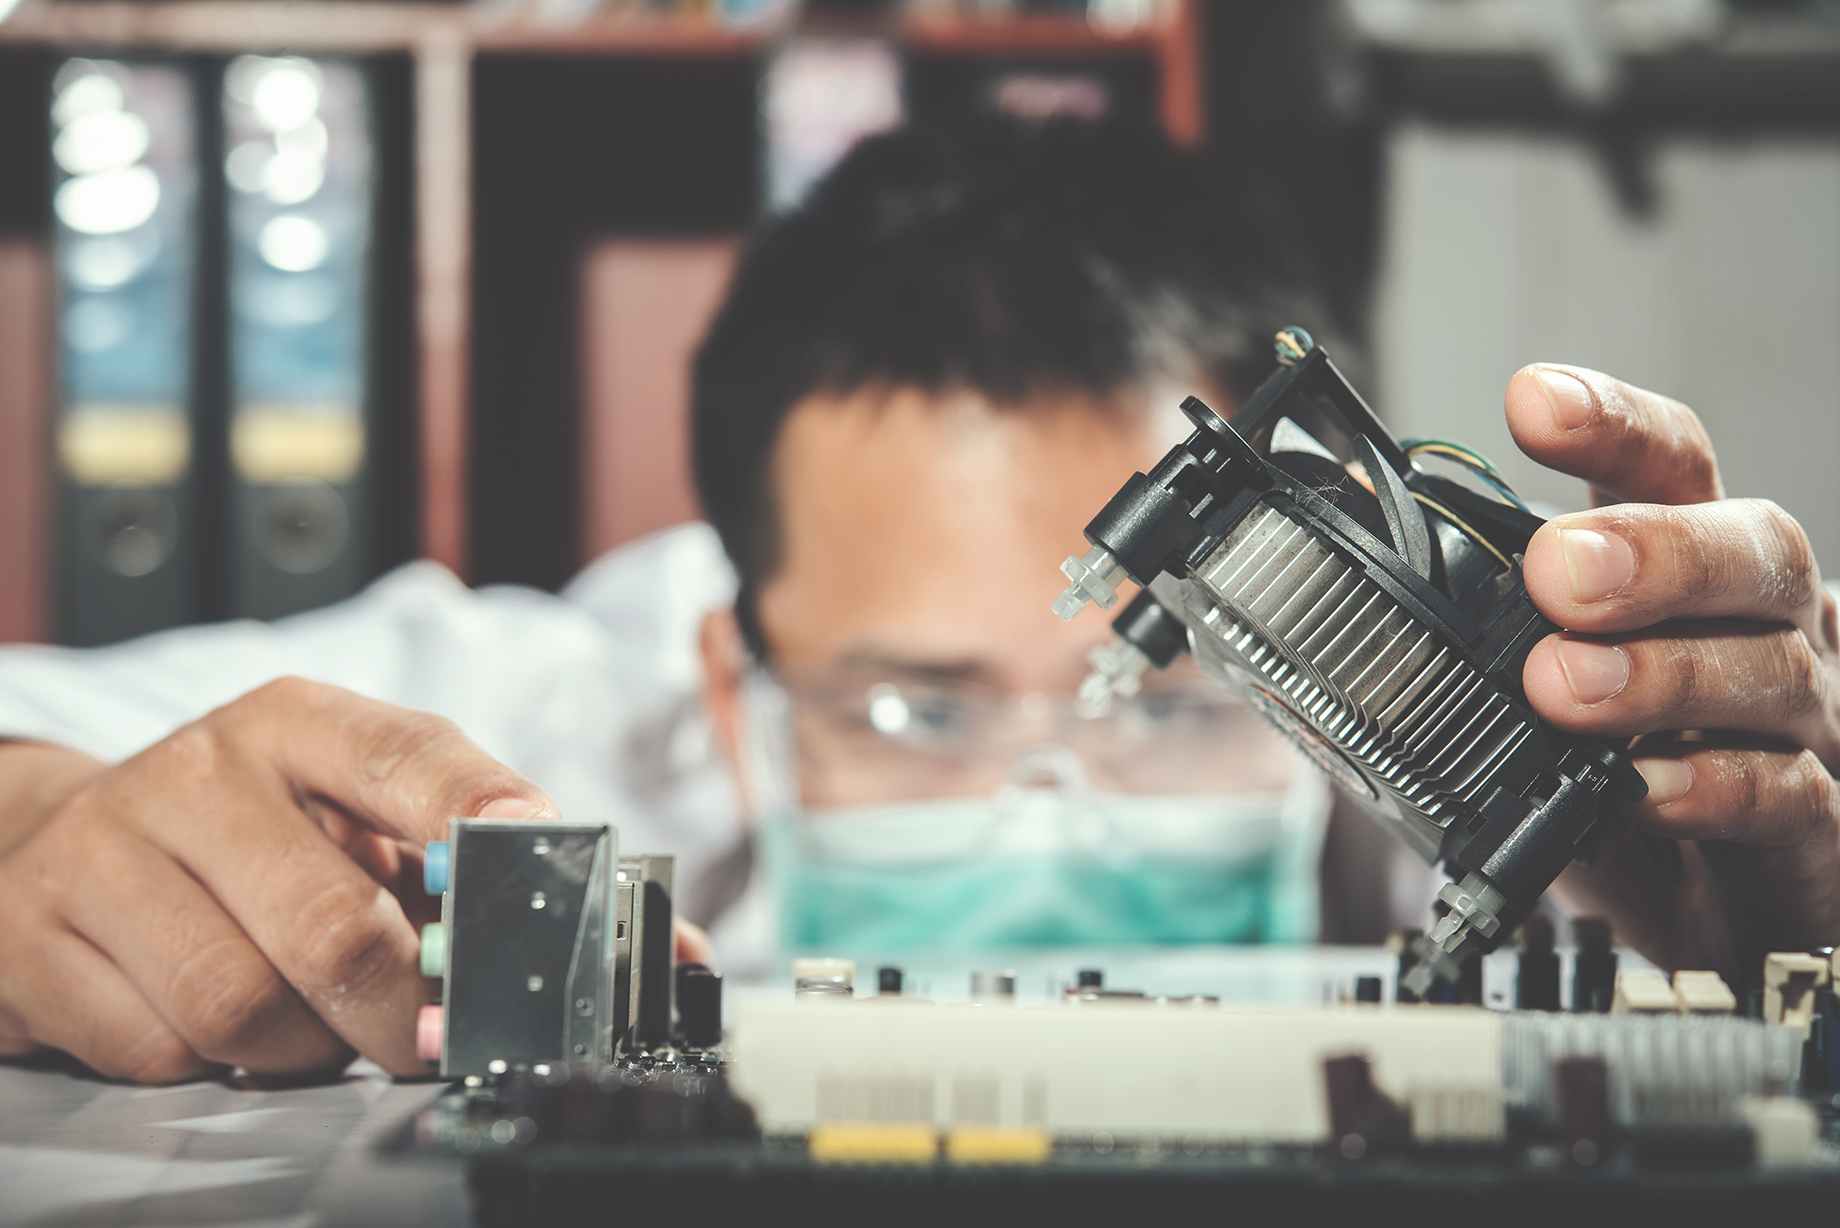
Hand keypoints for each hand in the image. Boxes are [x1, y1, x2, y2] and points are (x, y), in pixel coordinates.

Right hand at [0, 678, 556, 1082]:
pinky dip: (212, 1064)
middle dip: (405, 1008)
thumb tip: (531, 927)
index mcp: (292, 724)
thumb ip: (436, 850)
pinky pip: (159, 1050)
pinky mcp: (27, 940)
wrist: (68, 842)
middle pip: (333, 927)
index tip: (538, 867)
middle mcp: (194, 771)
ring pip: (243, 1006)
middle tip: (432, 1034)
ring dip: (306, 1045)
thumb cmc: (248, 835)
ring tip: (316, 1022)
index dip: (482, 816)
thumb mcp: (343, 807)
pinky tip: (217, 1027)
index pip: (407, 757)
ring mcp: (98, 852)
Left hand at [1507, 365, 1839, 975]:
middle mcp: (1767, 628)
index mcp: (1691, 575)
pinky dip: (1711, 788)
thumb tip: (1341, 535)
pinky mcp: (1818, 828)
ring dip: (1659, 673)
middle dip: (1652, 550)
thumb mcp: (1531, 694)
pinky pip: (1785, 794)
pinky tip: (1643, 792)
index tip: (1532, 400)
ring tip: (1561, 688)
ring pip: (1771, 667)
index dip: (1612, 422)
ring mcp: (1806, 723)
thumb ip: (1460, 621)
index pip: (1671, 465)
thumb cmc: (1622, 784)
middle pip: (1754, 547)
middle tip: (1556, 572)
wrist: (1714, 920)